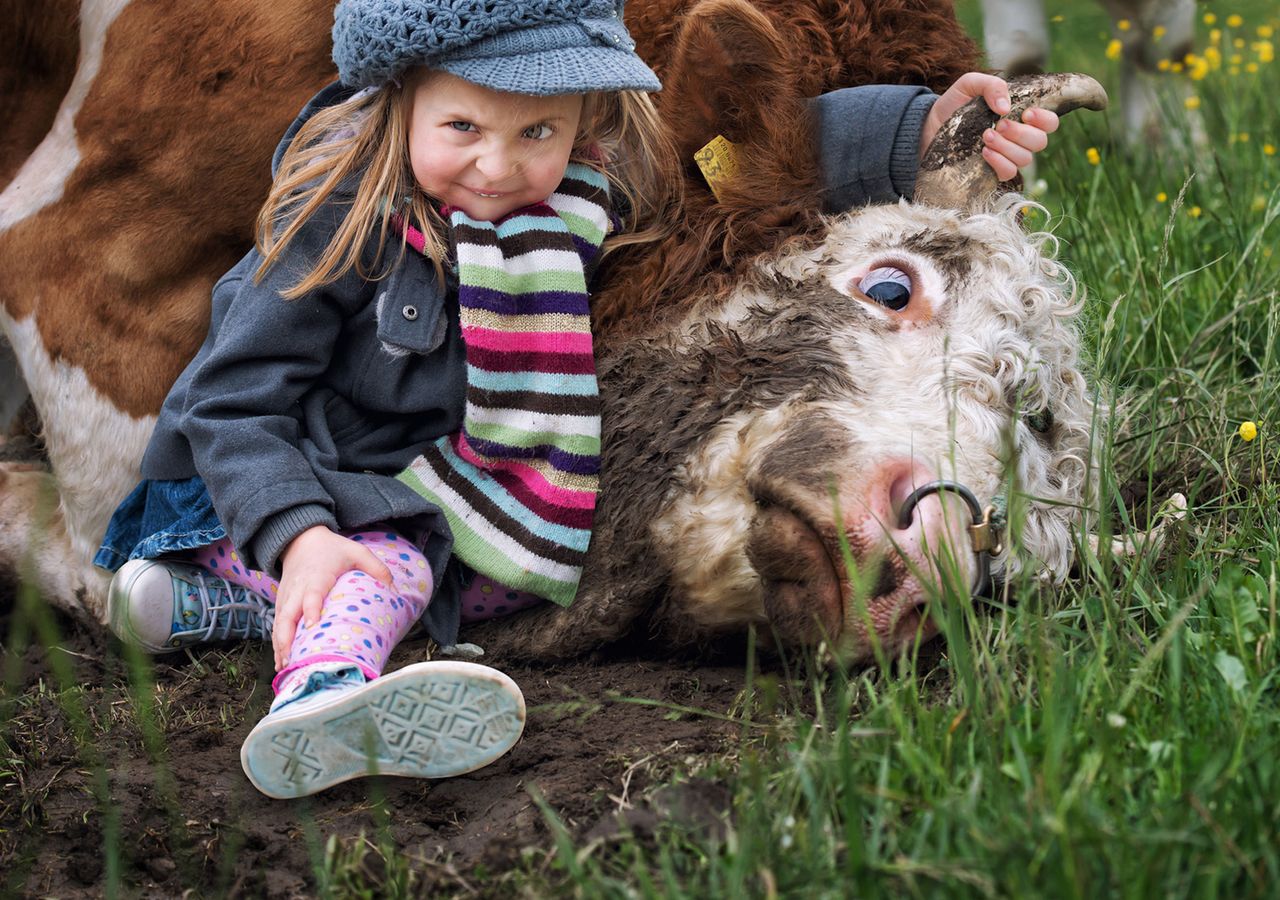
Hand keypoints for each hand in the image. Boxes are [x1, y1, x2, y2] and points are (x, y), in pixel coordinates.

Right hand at [272, 525, 394, 669]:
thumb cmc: (333, 549)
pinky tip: (281, 663)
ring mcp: (286, 597)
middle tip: (292, 660)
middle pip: (287, 615)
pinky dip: (277, 643)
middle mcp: (297, 589)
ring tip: (285, 668)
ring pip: (279, 624)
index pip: (312, 594)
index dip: (310, 609)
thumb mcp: (357, 551)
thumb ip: (377, 568)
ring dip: (280, 646)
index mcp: (317, 577)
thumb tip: (395, 592)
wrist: (301, 540)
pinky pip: (277, 625)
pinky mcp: (281, 602)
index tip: (311, 626)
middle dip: (287, 638)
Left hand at [921, 72, 1059, 181]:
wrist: (928, 129)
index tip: (1027, 113)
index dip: (1045, 119)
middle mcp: (1018, 138)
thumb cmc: (952, 106)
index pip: (1049, 123)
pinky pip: (1009, 173)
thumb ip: (991, 85)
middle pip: (1040, 141)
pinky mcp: (992, 173)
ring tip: (985, 136)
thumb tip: (1006, 107)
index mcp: (1020, 116)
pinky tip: (983, 152)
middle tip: (999, 125)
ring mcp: (1006, 157)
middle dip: (1021, 133)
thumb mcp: (970, 85)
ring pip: (1025, 158)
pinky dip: (999, 162)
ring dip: (1007, 147)